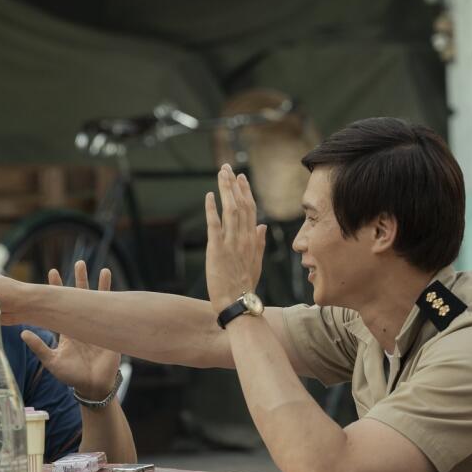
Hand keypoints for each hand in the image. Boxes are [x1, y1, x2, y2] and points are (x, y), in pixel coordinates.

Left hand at [20, 261, 122, 398]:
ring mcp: (94, 324)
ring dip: (91, 281)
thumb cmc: (72, 377)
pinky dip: (109, 291)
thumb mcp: (52, 362)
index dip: (56, 290)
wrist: (94, 386)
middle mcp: (80, 324)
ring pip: (93, 298)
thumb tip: (22, 332)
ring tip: (88, 265)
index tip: (53, 272)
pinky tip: (107, 276)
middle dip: (78, 279)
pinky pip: (109, 307)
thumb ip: (39, 347)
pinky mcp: (107, 328)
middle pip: (78, 296)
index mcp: (66, 330)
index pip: (60, 306)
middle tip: (78, 261)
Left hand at [205, 164, 265, 313]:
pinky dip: (212, 210)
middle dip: (234, 185)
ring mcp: (231, 243)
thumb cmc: (245, 285)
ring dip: (225, 191)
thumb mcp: (256, 262)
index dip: (245, 192)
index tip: (240, 178)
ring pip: (230, 211)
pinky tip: (209, 196)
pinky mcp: (217, 250)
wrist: (237, 303)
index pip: (250, 210)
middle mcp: (244, 238)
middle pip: (240, 205)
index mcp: (253, 240)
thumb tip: (263, 226)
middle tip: (226, 168)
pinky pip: (214, 225)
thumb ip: (259, 242)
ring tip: (220, 174)